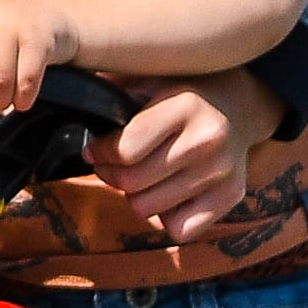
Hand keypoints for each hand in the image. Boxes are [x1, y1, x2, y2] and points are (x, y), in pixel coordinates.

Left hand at [90, 71, 280, 239]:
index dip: (99, 154)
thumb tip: (67, 98)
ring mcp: (223, 171)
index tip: (93, 150)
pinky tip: (168, 192)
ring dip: (135, 196)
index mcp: (184, 106)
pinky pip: (179, 229)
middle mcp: (208, 140)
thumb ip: (112, 89)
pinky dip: (166, 217)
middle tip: (111, 165)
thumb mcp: (148, 78)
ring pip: (149, 210)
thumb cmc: (181, 91)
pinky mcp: (232, 196)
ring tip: (141, 176)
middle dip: (111, 176)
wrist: (240, 105)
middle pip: (132, 184)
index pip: (125, 150)